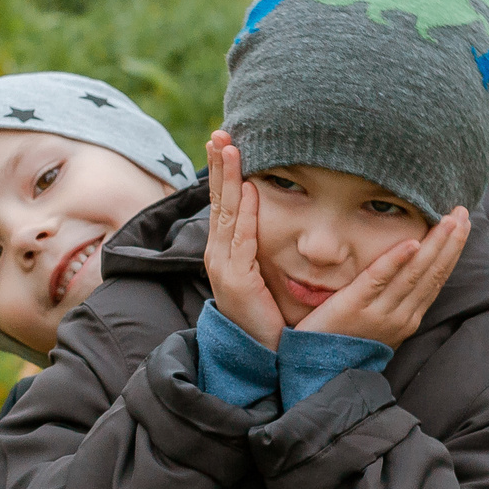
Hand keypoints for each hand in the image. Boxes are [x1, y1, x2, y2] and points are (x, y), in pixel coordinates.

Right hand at [203, 131, 284, 350]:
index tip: (227, 141)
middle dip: (220, 165)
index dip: (224, 172)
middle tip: (222, 133)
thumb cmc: (268, 315)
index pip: (225, 203)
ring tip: (229, 148)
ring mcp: (224, 268)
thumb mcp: (262, 273)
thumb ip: (260, 246)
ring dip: (229, 179)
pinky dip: (246, 214)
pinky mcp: (237, 282)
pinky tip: (251, 190)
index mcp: (226, 252)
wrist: (262, 356)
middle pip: (220, 201)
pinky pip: (243, 240)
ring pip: (227, 213)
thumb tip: (268, 212)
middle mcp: (219, 255)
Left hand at [299, 206, 468, 348]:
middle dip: (450, 242)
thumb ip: (392, 300)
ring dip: (434, 244)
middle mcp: (399, 316)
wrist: (319, 374)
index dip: (451, 251)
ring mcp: (379, 312)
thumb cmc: (345, 344)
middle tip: (463, 214)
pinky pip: (379, 279)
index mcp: (407, 318)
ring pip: (414, 273)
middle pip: (432, 273)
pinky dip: (396, 260)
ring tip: (447, 220)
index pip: (436, 279)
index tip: (462, 226)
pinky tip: (411, 243)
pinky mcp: (355, 307)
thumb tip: (405, 271)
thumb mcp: (378, 324)